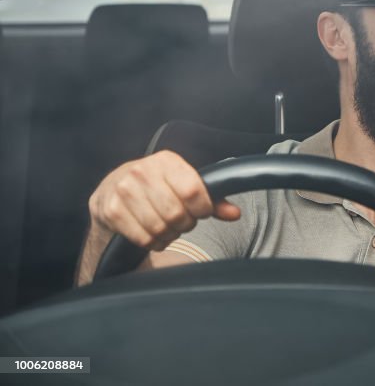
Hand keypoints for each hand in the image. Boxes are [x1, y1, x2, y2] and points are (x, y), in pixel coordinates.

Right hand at [88, 151, 240, 250]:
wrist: (111, 189)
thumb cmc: (157, 187)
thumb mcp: (183, 184)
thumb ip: (212, 199)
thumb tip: (234, 214)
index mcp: (166, 161)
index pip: (193, 190)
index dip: (203, 209)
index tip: (201, 212)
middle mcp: (142, 171)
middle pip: (176, 213)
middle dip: (185, 225)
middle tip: (183, 223)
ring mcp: (124, 190)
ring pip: (159, 228)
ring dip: (169, 235)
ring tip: (168, 228)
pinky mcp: (111, 210)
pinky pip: (143, 238)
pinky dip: (153, 242)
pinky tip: (153, 234)